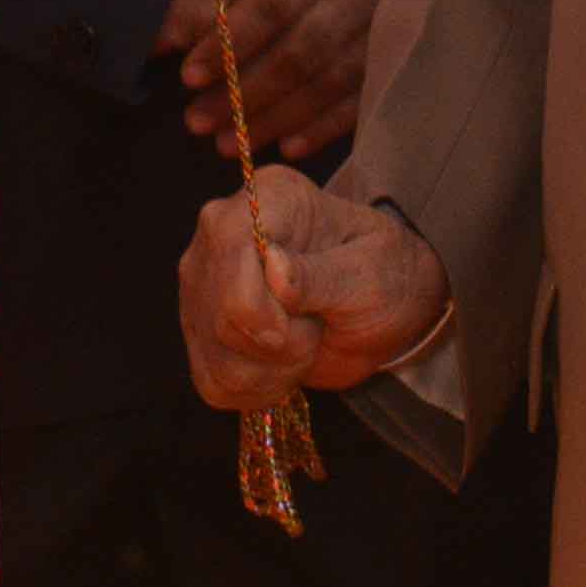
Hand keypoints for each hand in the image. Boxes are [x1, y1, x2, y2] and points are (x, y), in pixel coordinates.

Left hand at [161, 0, 420, 159]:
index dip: (232, 36)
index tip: (188, 70)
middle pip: (306, 45)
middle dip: (246, 87)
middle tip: (194, 118)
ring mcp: (400, 4)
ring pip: (334, 75)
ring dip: (277, 113)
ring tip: (225, 137)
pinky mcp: (411, 30)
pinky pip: (367, 88)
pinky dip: (326, 122)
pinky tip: (287, 143)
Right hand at [182, 164, 452, 411]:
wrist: (382, 311)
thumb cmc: (382, 274)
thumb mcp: (369, 272)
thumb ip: (321, 274)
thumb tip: (273, 269)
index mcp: (268, 197)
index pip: (230, 251)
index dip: (258, 306)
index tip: (299, 325)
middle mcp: (221, 234)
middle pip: (221, 314)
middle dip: (278, 343)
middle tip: (315, 326)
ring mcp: (205, 284)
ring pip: (217, 356)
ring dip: (272, 369)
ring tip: (303, 341)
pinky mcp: (203, 331)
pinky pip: (213, 382)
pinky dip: (256, 389)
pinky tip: (283, 367)